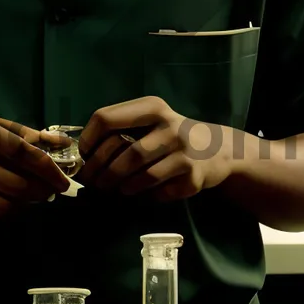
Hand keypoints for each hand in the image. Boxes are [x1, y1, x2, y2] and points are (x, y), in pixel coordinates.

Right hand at [0, 115, 70, 226]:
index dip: (47, 167)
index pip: (21, 149)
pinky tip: (9, 203)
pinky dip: (8, 213)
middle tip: (51, 191)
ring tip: (31, 196)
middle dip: (42, 191)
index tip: (63, 178)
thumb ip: (31, 136)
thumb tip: (65, 143)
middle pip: (17, 184)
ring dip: (26, 204)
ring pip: (7, 205)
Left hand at [78, 96, 230, 200]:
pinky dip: (144, 196)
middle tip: (92, 182)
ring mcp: (184, 153)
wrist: (219, 149)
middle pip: (124, 151)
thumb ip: (122, 127)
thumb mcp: (151, 119)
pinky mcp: (193, 178)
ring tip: (113, 189)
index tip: (84, 154)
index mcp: (152, 107)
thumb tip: (85, 153)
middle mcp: (169, 126)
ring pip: (141, 175)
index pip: (106, 117)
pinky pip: (159, 192)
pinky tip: (140, 194)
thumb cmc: (171, 134)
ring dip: (120, 186)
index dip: (89, 139)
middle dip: (101, 171)